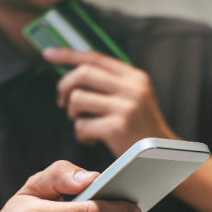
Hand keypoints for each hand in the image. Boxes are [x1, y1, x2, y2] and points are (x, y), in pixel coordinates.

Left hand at [43, 48, 178, 156]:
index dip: (69, 54)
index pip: (96, 58)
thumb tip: (75, 70)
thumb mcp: (135, 98)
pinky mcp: (117, 129)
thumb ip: (112, 83)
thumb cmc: (141, 130)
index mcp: (135, 77)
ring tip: (82, 124)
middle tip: (62, 102)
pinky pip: (81, 125)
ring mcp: (126, 108)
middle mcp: (132, 89)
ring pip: (77, 99)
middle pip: (83, 74)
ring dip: (72, 114)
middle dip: (65, 87)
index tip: (48, 54)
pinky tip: (92, 140)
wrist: (163, 158)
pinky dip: (81, 135)